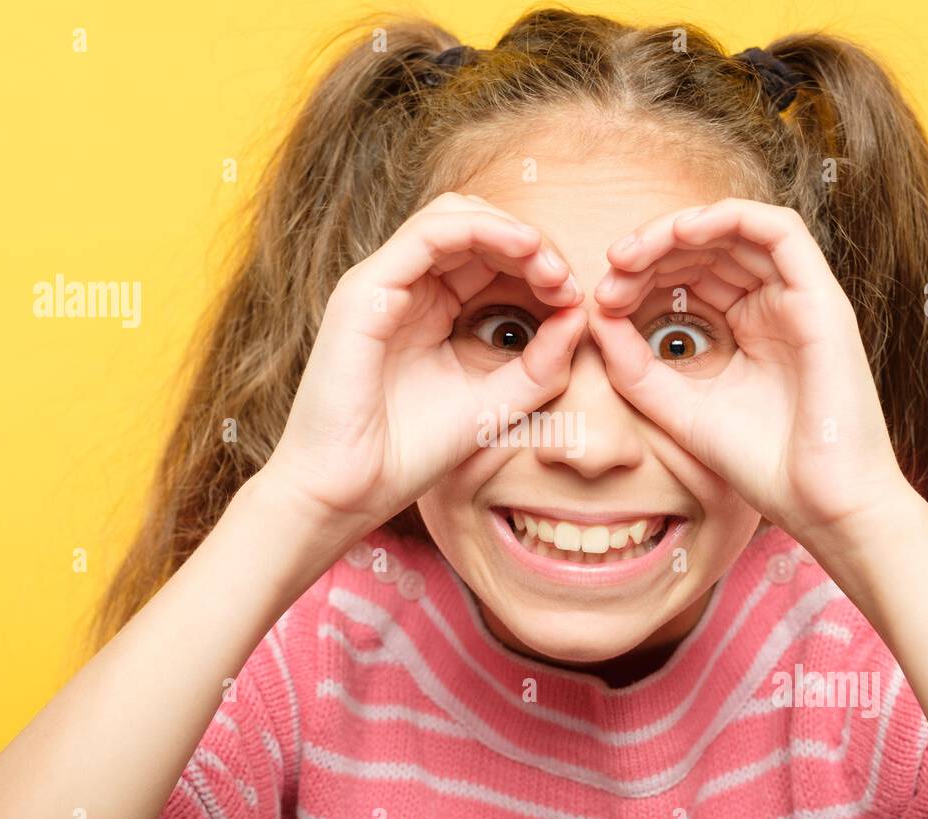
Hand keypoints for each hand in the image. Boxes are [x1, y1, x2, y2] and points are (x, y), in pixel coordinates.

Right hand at [262, 192, 585, 531]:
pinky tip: (524, 250)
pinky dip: (482, 231)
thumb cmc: (409, 455)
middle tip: (566, 281)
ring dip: (511, 231)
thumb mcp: (496, 404)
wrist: (347, 492)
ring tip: (549, 266)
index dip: (538, 266)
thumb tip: (579, 315)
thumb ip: (541, 365)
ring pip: (454, 217)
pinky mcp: (366, 290)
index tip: (573, 299)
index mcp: (430, 310)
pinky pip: (429, 234)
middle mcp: (405, 288)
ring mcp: (383, 283)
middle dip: (531, 246)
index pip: (489, 258)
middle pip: (477, 229)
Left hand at [589, 198, 915, 548]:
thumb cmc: (762, 466)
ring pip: (735, 231)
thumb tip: (595, 316)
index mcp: (746, 330)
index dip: (641, 278)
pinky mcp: (822, 297)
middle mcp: (774, 307)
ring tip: (631, 254)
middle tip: (610, 271)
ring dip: (677, 231)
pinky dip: (728, 218)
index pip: (689, 278)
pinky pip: (778, 230)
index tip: (601, 301)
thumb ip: (635, 367)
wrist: (823, 505)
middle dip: (651, 252)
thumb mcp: (678, 410)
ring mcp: (799, 299)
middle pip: (707, 250)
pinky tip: (681, 232)